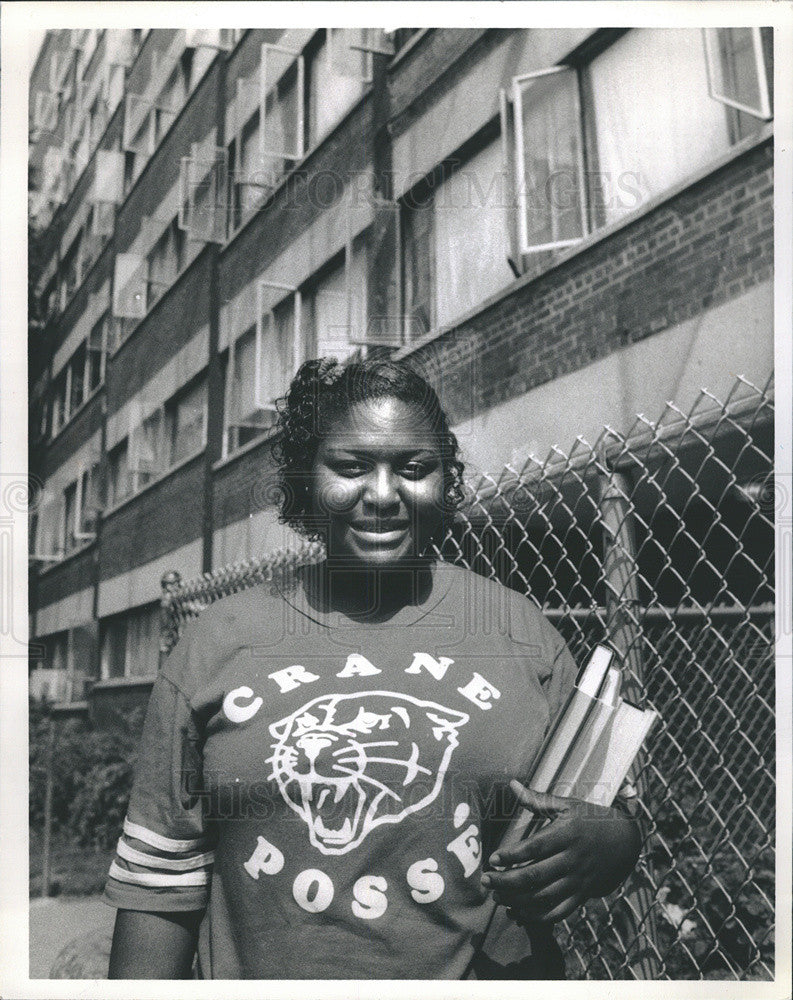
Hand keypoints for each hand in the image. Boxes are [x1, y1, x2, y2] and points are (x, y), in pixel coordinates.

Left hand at [480, 780, 641, 924]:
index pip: (535, 847)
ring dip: (518, 900)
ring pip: (545, 897)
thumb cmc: (591, 818)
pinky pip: (559, 911)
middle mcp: (573, 859)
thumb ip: (537, 799)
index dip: (512, 855)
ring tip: (497, 896)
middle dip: (507, 881)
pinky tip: (519, 912)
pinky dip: (538, 916)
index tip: (492, 859)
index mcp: (567, 834)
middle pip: (536, 876)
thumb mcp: (567, 805)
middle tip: (486, 881)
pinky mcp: (583, 895)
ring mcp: (578, 880)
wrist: (625, 841)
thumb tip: (512, 784)